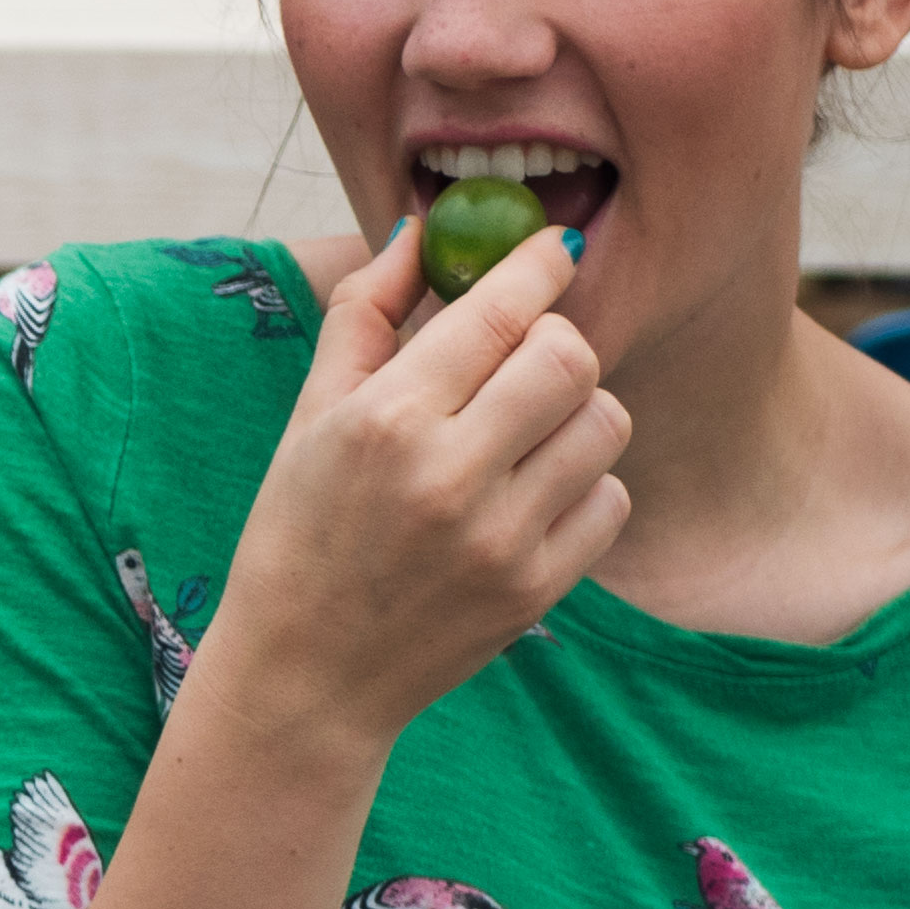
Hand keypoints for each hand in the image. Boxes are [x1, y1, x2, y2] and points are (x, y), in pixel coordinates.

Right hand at [203, 216, 628, 767]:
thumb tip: (420, 231)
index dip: (539, 264)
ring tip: (525, 433)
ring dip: (574, 412)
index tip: (553, 248)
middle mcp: (448, 475)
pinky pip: (610, 500)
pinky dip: (582, 486)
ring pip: (604, 423)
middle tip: (522, 359)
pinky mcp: (536, 589)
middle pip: (570, 357)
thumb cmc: (299, 531)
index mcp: (384, 420)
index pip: (499, 310)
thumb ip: (365, 314)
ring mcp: (500, 539)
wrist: (305, 677)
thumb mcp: (310, 417)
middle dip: (553, 342)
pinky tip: (529, 497)